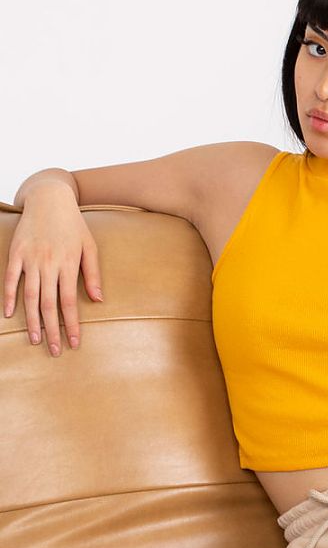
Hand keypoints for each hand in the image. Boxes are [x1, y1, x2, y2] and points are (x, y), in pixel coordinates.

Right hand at [4, 184, 103, 354]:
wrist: (48, 197)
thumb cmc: (73, 224)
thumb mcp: (89, 246)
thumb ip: (92, 274)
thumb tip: (98, 300)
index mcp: (67, 264)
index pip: (69, 302)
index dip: (72, 325)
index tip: (75, 343)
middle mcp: (48, 263)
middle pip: (49, 304)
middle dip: (53, 330)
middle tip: (55, 350)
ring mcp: (30, 258)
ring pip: (30, 296)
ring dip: (32, 320)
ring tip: (35, 340)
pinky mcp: (16, 252)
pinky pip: (10, 279)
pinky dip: (9, 297)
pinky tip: (9, 314)